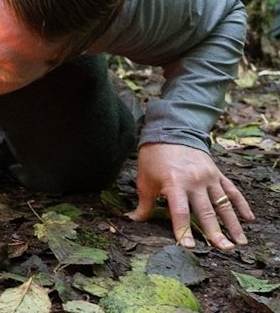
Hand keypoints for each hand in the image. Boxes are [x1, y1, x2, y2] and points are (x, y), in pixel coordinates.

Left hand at [128, 142, 254, 249]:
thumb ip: (144, 204)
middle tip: (224, 249)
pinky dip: (241, 204)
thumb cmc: (154, 159)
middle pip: (206, 211)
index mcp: (175, 184)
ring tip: (239, 242)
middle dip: (215, 232)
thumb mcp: (145, 181)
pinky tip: (248, 219)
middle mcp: (195, 182)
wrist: (170, 132)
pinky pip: (232, 191)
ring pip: (223, 204)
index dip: (183, 230)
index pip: (180, 212)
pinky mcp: (217, 174)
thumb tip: (133, 221)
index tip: (189, 246)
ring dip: (233, 224)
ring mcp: (209, 178)